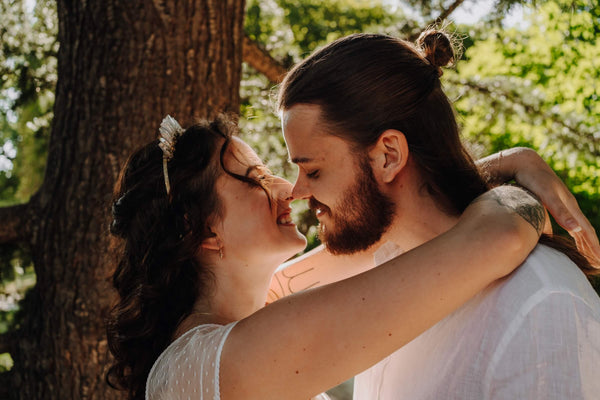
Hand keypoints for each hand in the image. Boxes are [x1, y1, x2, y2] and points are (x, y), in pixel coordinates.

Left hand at [502, 147, 599, 267]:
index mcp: (569, 207)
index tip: (599, 263)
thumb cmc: (533, 178)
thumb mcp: (546, 194)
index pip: (585, 231)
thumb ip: (559, 211)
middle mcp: (568, 207)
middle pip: (584, 231)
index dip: (593, 247)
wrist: (525, 163)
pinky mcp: (552, 203)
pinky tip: (570, 236)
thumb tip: (575, 229)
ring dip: (583, 242)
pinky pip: (567, 222)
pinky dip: (572, 232)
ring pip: (576, 227)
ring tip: (587, 255)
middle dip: (591, 248)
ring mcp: (561, 205)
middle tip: (597, 265)